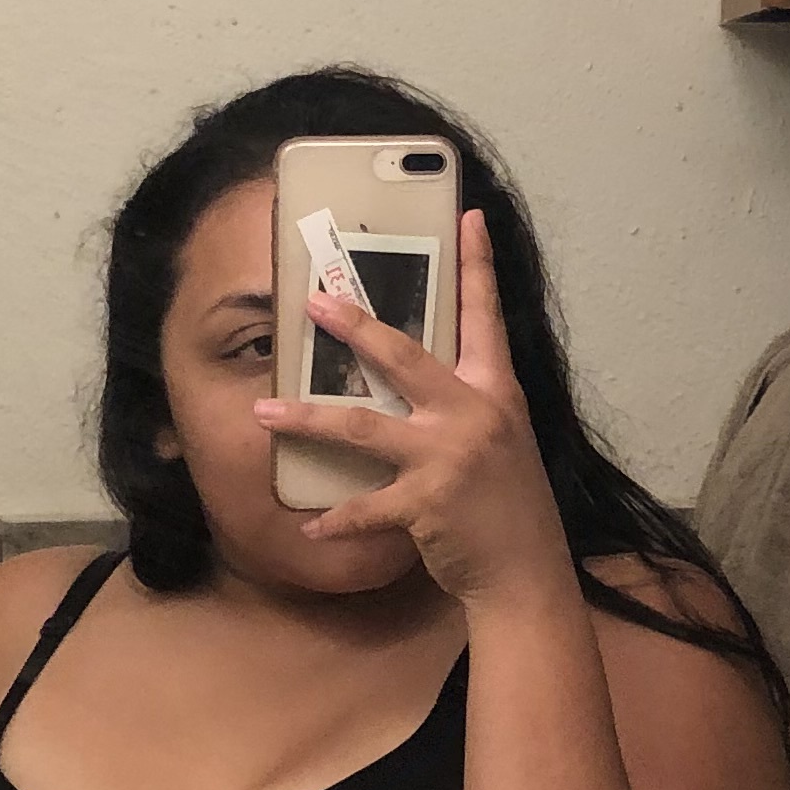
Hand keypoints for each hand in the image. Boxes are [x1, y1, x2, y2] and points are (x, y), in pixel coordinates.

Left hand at [257, 208, 571, 608]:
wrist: (525, 573)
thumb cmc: (509, 505)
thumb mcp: (501, 440)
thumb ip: (466, 404)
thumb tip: (419, 377)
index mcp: (496, 392)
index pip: (485, 316)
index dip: (476, 265)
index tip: (467, 216)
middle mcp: (474, 414)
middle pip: (404, 356)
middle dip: (355, 326)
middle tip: (314, 300)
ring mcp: (449, 457)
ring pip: (362, 427)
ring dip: (307, 418)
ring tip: (263, 410)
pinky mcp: (426, 502)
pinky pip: (364, 506)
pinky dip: (335, 519)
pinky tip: (309, 526)